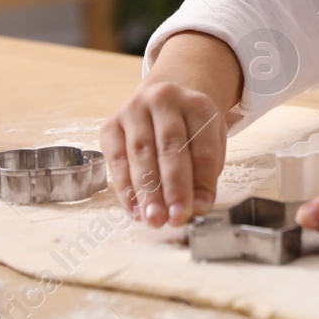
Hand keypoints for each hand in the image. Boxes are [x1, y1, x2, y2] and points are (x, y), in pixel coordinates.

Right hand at [99, 80, 227, 227]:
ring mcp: (133, 110)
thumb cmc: (190, 130)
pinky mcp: (110, 125)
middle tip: (176, 217)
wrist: (164, 103)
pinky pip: (116, 159)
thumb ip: (204, 173)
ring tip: (154, 219)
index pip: (202, 144)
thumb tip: (196, 206)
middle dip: (174, 187)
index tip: (201, 207)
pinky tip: (134, 208)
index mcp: (197, 103)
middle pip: (170, 146)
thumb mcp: (208, 143)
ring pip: (140, 153)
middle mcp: (163, 100)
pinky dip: (125, 187)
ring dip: (147, 191)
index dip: (203, 178)